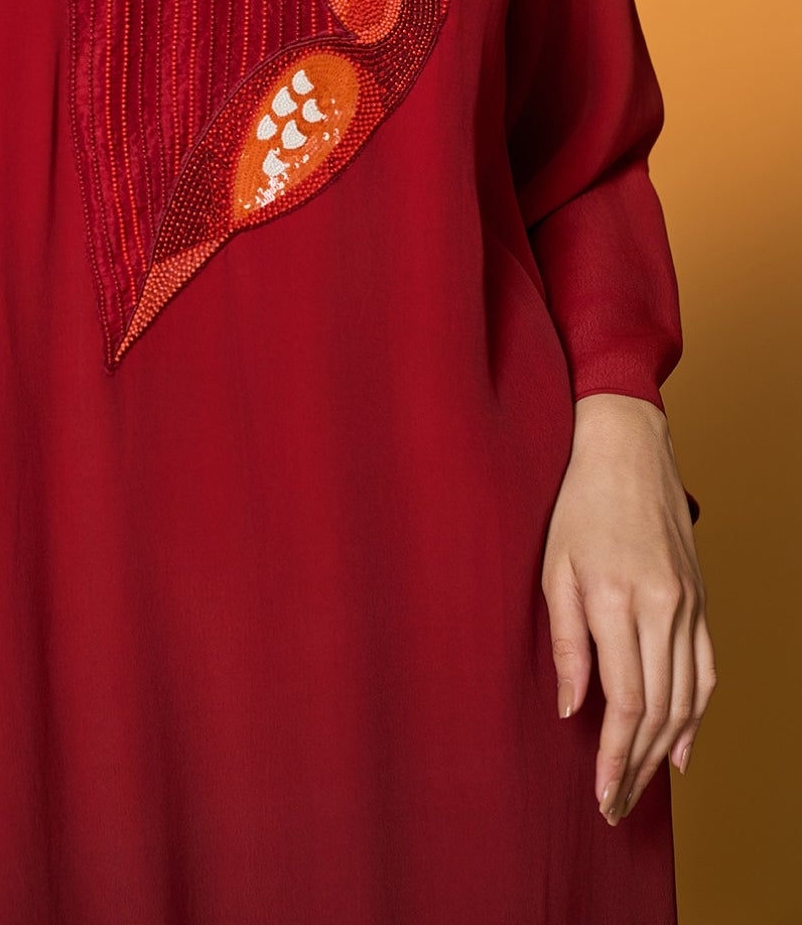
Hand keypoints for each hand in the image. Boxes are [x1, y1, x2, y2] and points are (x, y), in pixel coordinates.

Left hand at [540, 393, 715, 824]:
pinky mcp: (700, 600)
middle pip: (659, 710)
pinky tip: (682, 747)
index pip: (625, 701)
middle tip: (617, 807)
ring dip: (666, 750)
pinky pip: (705, 670)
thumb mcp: (552, 567)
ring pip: (687, 698)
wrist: (628, 450)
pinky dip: (697, 715)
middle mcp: (661, 607)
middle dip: (638, 766)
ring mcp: (688, 604)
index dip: (615, 756)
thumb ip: (565, 642)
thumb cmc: (577, 504)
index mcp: (617, 600)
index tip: (603, 794)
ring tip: (641, 786)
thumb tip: (572, 710)